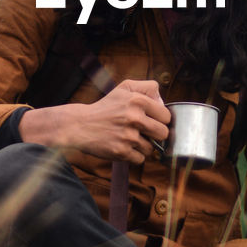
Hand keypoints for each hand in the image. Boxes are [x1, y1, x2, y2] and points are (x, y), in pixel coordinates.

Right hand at [20, 79, 170, 164]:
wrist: (80, 125)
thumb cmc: (106, 107)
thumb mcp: (124, 88)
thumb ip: (147, 87)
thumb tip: (163, 101)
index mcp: (137, 100)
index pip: (166, 115)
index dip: (160, 119)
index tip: (151, 120)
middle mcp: (134, 117)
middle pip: (164, 133)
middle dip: (156, 134)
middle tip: (144, 132)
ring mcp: (128, 136)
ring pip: (152, 148)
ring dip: (143, 146)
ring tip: (129, 138)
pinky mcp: (121, 152)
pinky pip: (140, 159)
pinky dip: (134, 156)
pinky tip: (123, 146)